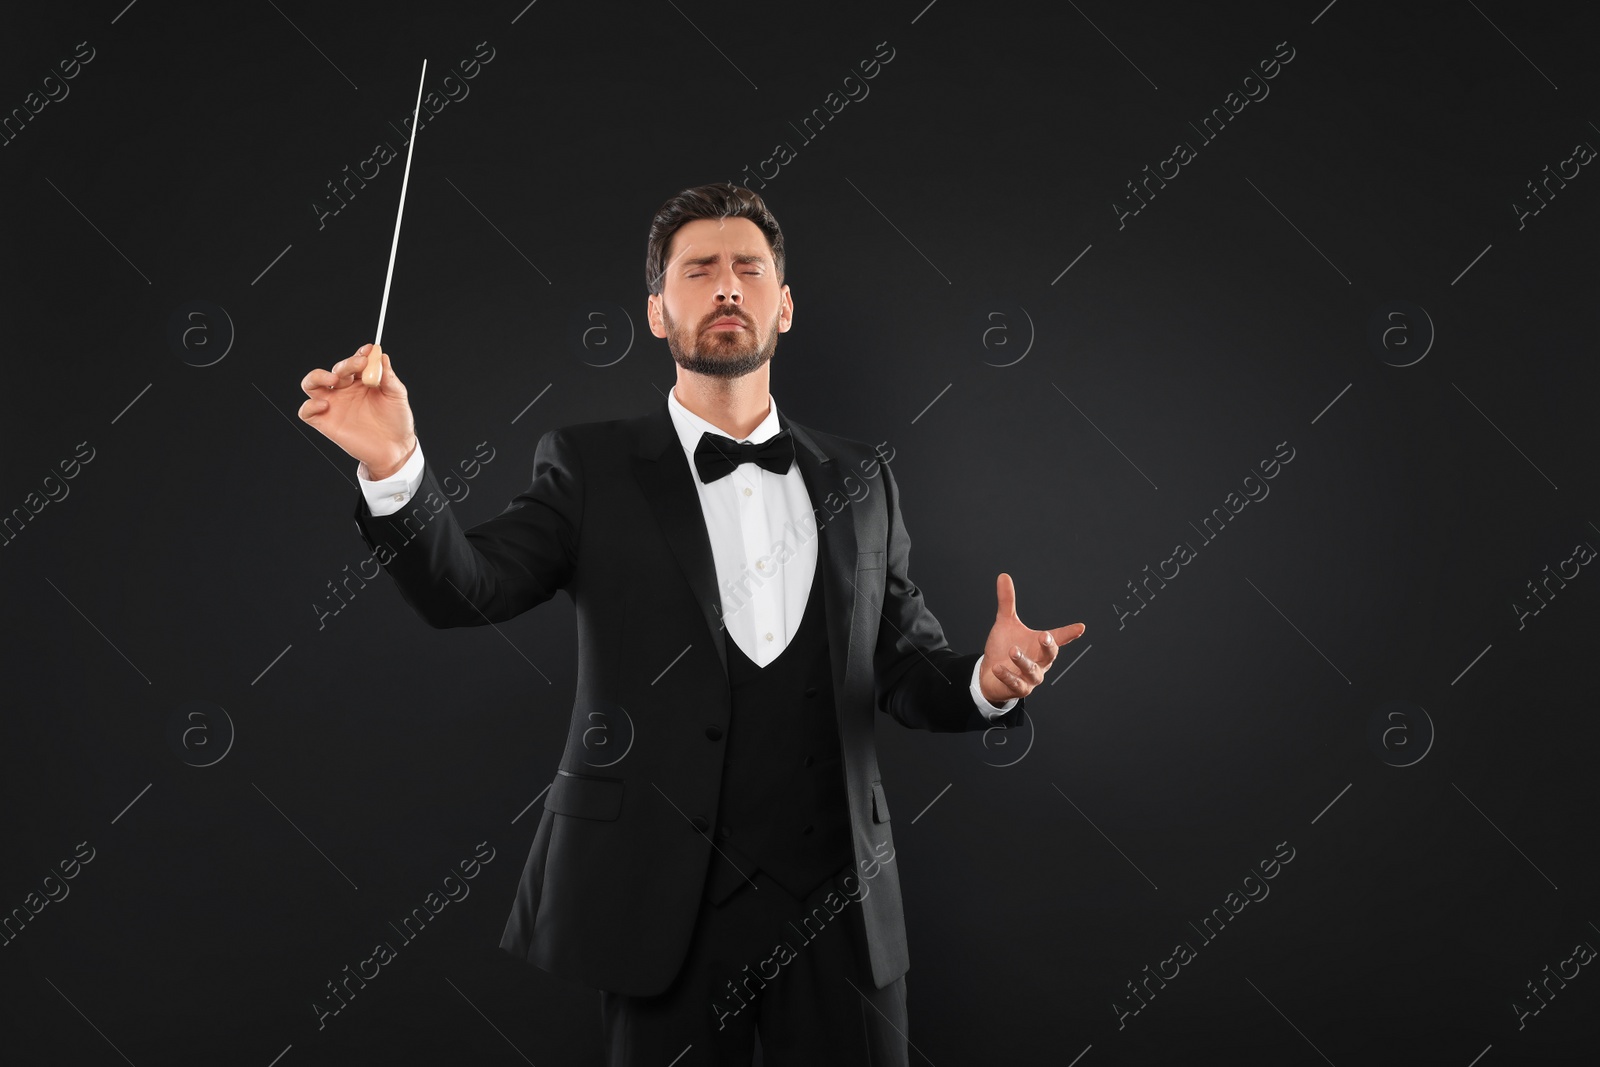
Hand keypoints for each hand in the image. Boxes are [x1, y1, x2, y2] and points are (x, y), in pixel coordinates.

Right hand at [298, 343, 417, 477]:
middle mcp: (344, 390)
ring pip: (311, 383)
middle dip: (347, 364)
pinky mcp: (325, 422)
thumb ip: (388, 376)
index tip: (369, 350)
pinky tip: (325, 404)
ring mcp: (333, 405)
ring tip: (334, 378)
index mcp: (361, 380)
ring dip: (318, 376)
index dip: (360, 354)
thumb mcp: (397, 395)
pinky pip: (306, 411)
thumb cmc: (396, 421)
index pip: (355, 361)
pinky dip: (310, 405)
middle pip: (336, 369)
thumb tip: (381, 356)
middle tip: (361, 364)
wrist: (395, 449)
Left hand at [978, 572, 1085, 704]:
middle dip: (1049, 646)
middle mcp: (1039, 661)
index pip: (1059, 637)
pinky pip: (1015, 683)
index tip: (1080, 627)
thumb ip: (1007, 602)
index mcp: (1040, 645)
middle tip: (1044, 636)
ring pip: (1033, 671)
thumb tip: (1003, 576)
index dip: (1069, 633)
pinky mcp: (1018, 688)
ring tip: (1013, 651)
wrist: (990, 675)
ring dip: (1023, 661)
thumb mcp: (1005, 623)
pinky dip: (1008, 675)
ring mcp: (1030, 677)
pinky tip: (998, 667)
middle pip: (1050, 655)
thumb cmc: (1004, 648)